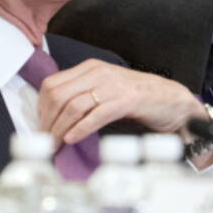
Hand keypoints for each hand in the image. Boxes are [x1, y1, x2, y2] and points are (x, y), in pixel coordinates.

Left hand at [35, 59, 206, 145]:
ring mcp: (113, 85)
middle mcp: (99, 72)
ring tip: (56, 145)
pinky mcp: (127, 100)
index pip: (52, 84)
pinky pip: (96, 114)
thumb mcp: (105, 89)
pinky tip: (72, 139)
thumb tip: (54, 116)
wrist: (171, 100)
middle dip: (48, 121)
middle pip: (59, 95)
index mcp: (90, 68)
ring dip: (60, 129)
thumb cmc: (137, 98)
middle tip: (45, 141)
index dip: (41, 108)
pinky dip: (80, 128)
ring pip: (74, 106)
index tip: (40, 126)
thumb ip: (83, 95)